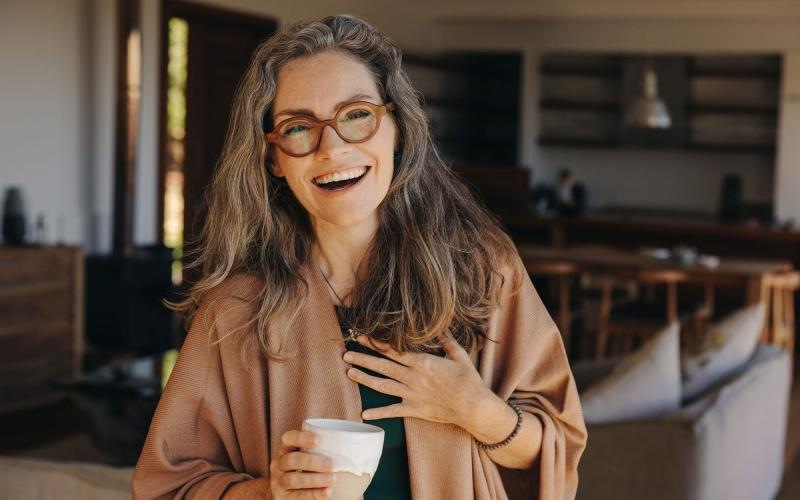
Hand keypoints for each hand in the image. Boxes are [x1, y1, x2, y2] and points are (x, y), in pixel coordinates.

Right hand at [225, 430, 334, 498]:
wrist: (287, 490)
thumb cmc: (304, 467)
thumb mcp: (306, 455)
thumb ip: (321, 449)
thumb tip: (356, 447)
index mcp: (285, 449)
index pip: (288, 438)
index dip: (301, 438)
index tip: (317, 440)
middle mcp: (278, 463)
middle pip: (291, 460)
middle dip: (311, 461)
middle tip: (330, 464)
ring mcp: (279, 481)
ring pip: (293, 479)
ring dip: (314, 479)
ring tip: (332, 478)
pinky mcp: (283, 496)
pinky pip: (297, 496)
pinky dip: (313, 494)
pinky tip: (327, 492)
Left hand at [343, 333, 493, 428]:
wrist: (474, 407)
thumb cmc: (468, 380)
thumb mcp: (459, 355)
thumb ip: (446, 341)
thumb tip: (439, 328)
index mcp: (422, 362)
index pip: (393, 350)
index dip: (376, 343)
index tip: (362, 336)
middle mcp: (413, 377)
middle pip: (383, 366)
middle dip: (363, 358)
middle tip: (346, 354)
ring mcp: (412, 394)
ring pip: (383, 385)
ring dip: (365, 379)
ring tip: (350, 372)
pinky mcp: (415, 410)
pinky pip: (393, 411)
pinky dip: (378, 413)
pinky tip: (364, 414)